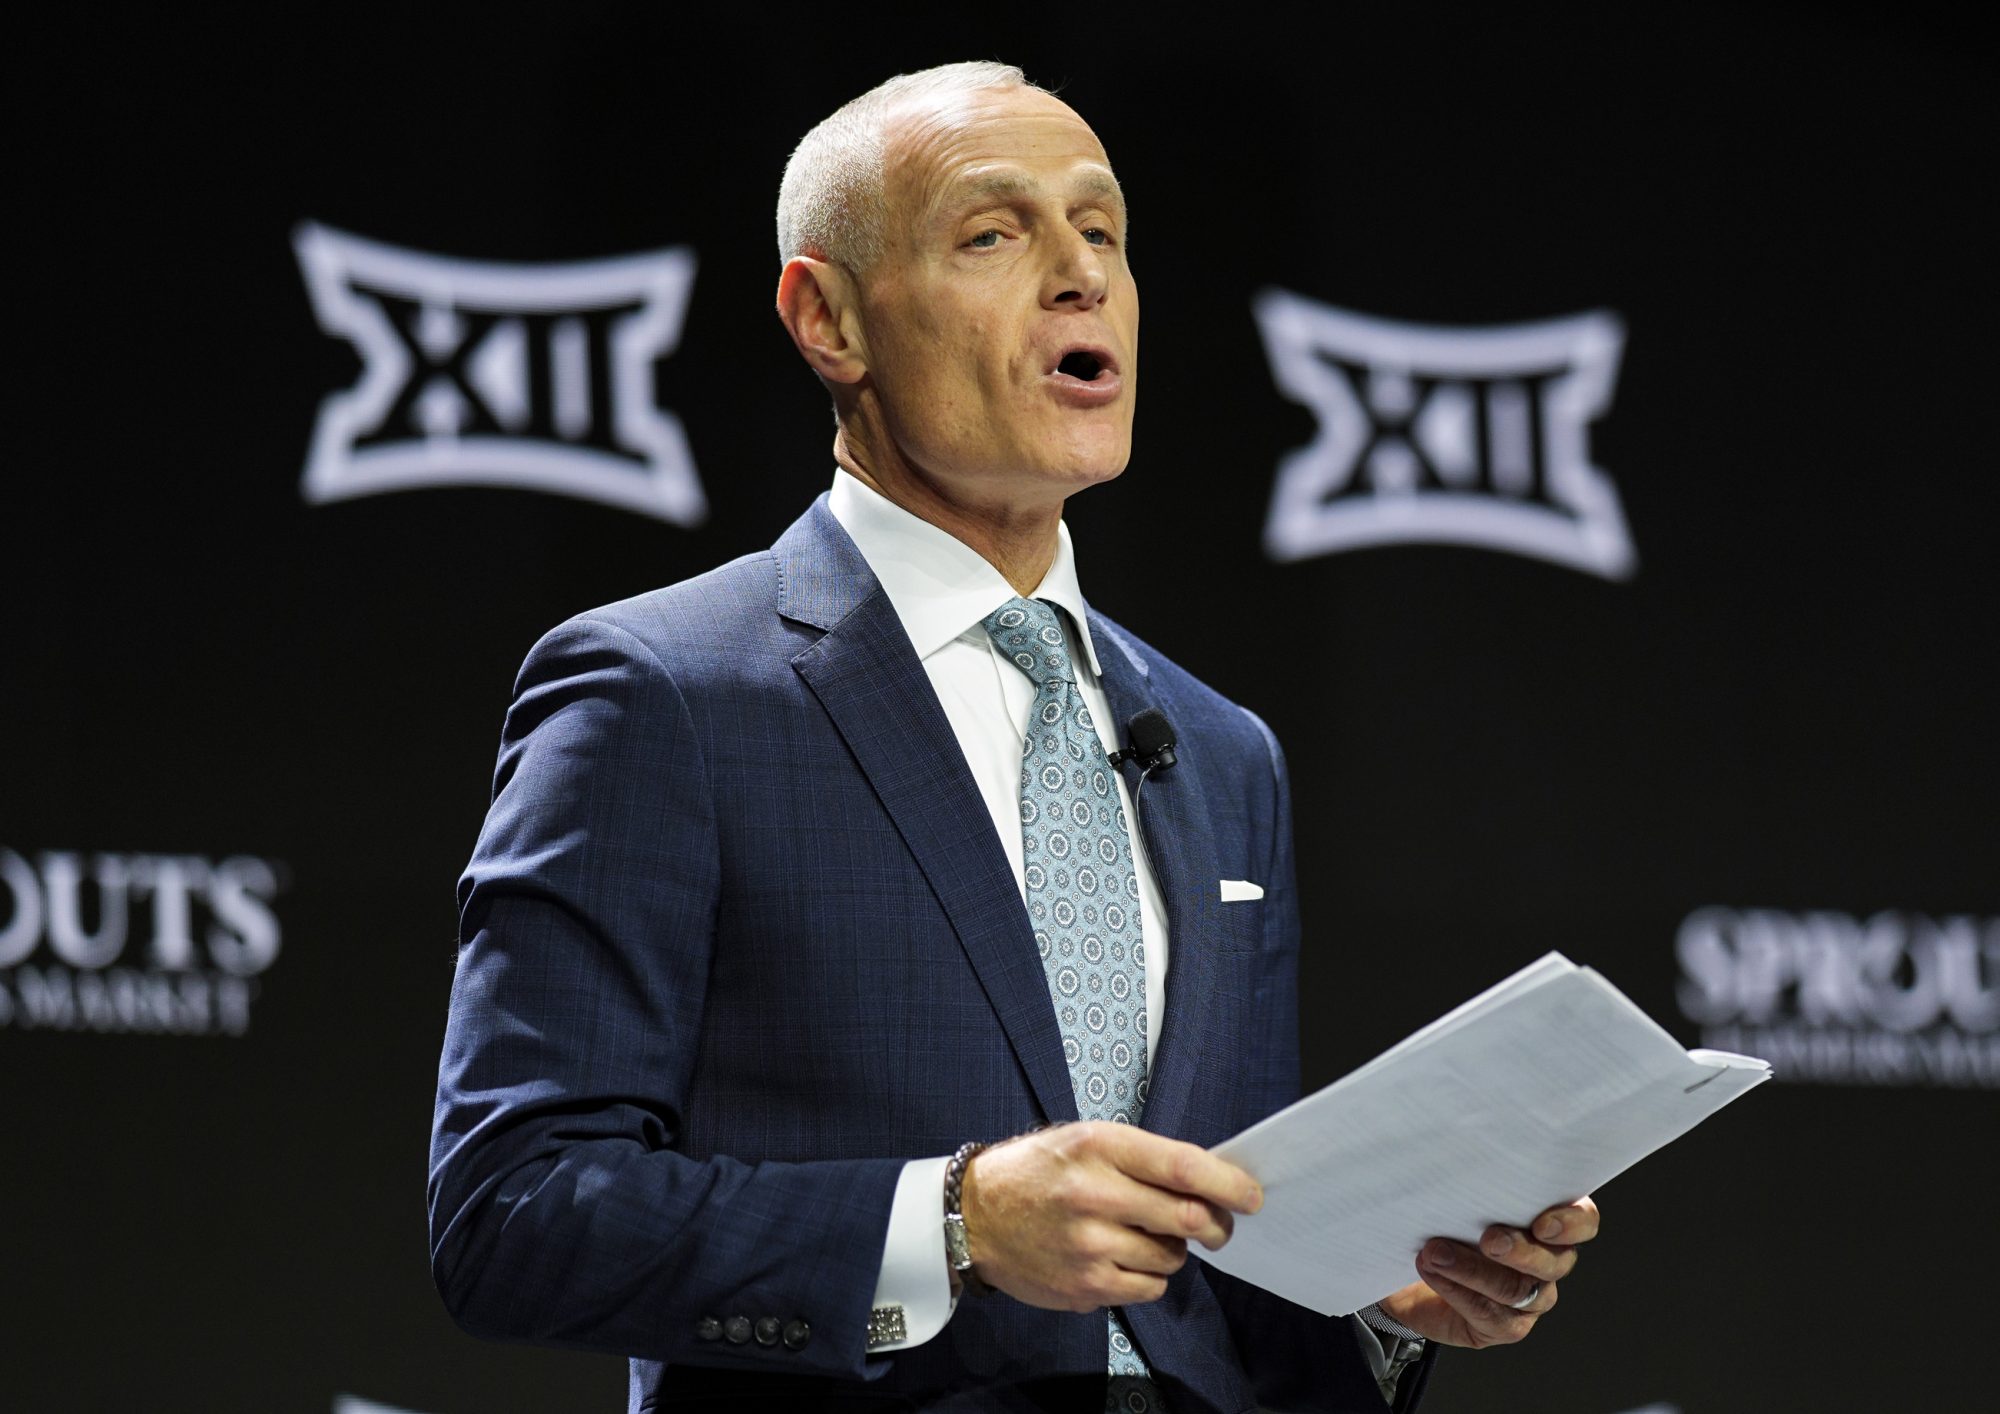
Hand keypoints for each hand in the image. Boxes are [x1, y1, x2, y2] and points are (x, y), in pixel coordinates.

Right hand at [959, 1121, 1263, 1311]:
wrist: (974, 1215)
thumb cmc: (1039, 1171)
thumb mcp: (1085, 1140)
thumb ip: (1143, 1157)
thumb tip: (1210, 1181)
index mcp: (1098, 1147)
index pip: (1182, 1167)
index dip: (1227, 1184)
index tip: (1251, 1195)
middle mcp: (1094, 1196)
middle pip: (1187, 1218)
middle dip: (1216, 1225)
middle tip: (1217, 1225)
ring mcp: (1088, 1246)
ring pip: (1171, 1258)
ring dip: (1173, 1250)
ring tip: (1143, 1234)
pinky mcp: (1084, 1286)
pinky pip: (1148, 1288)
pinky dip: (1149, 1275)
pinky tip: (1121, 1257)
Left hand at [1376, 1196, 1599, 1347]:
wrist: (1419, 1272)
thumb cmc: (1446, 1222)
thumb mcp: (1459, 1195)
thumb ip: (1473, 1183)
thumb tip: (1456, 1161)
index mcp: (1551, 1221)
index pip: (1584, 1221)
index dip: (1572, 1223)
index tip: (1542, 1224)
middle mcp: (1550, 1261)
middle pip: (1554, 1261)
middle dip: (1519, 1250)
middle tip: (1488, 1239)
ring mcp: (1532, 1298)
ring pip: (1516, 1290)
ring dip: (1473, 1270)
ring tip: (1435, 1252)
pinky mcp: (1506, 1325)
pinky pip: (1489, 1314)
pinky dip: (1456, 1290)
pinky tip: (1432, 1271)